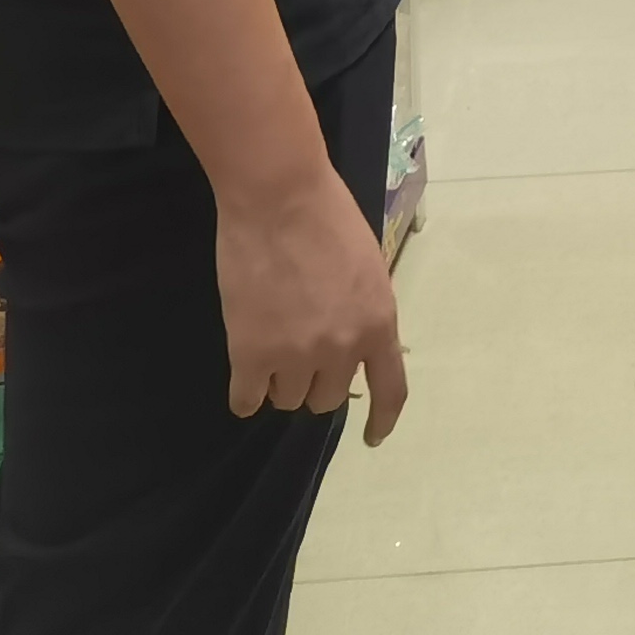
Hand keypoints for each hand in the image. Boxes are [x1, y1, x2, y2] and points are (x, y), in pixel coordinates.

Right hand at [215, 166, 408, 434]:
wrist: (278, 196)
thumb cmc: (327, 216)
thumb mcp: (367, 267)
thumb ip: (364, 311)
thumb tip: (353, 343)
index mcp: (379, 324)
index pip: (390, 390)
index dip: (382, 419)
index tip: (373, 438)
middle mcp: (342, 349)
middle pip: (327, 398)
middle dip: (314, 380)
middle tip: (297, 348)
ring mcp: (296, 355)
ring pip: (287, 398)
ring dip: (279, 380)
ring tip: (269, 343)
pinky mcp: (251, 355)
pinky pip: (247, 400)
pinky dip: (245, 393)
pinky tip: (244, 378)